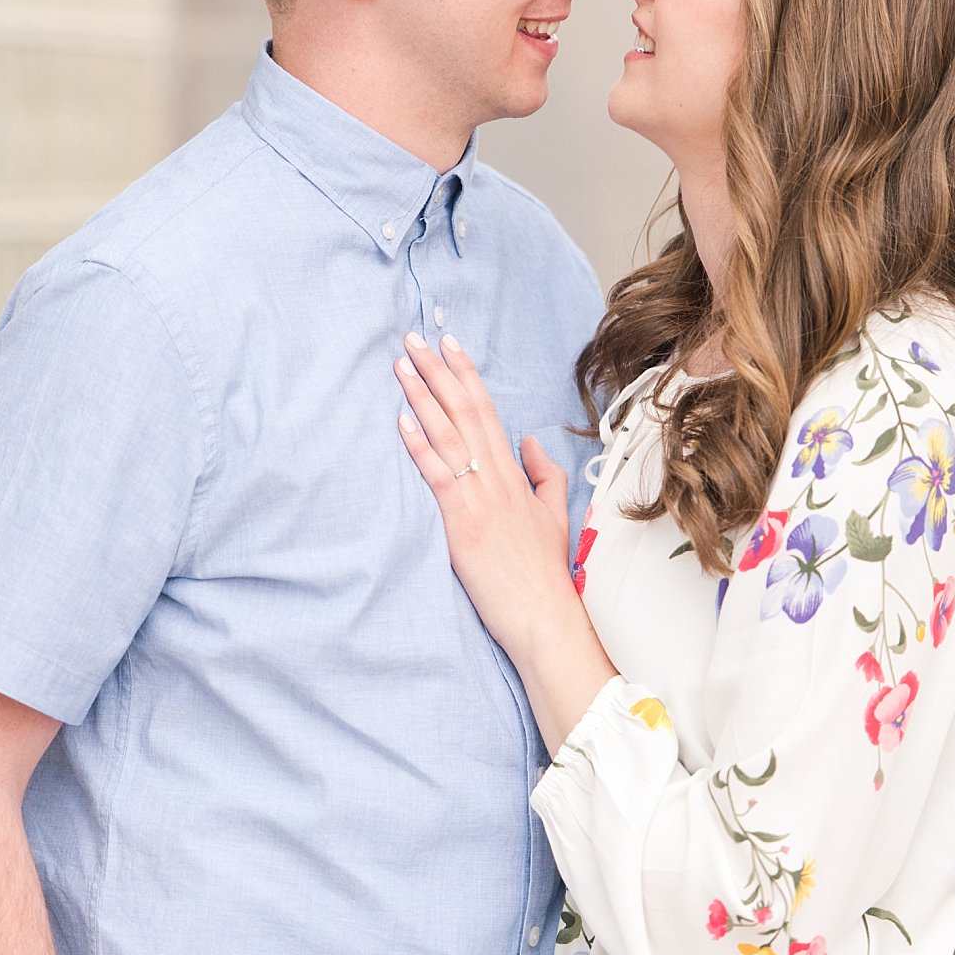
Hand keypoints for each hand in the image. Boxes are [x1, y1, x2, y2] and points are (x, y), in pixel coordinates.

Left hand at [394, 332, 576, 651]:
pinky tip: (402, 421)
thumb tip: (528, 441)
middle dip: (437, 372)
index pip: (487, 411)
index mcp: (515, 473)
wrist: (544, 616)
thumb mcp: (554, 516)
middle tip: (414, 339)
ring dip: (421, 397)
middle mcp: (497, 477)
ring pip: (448, 435)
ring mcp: (479, 498)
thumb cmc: (544, 572)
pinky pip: (438, 476)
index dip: (466, 375)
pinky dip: (419, 447)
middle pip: (464, 412)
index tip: (449, 344)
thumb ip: (543, 475)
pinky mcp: (462, 523)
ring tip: (400, 366)